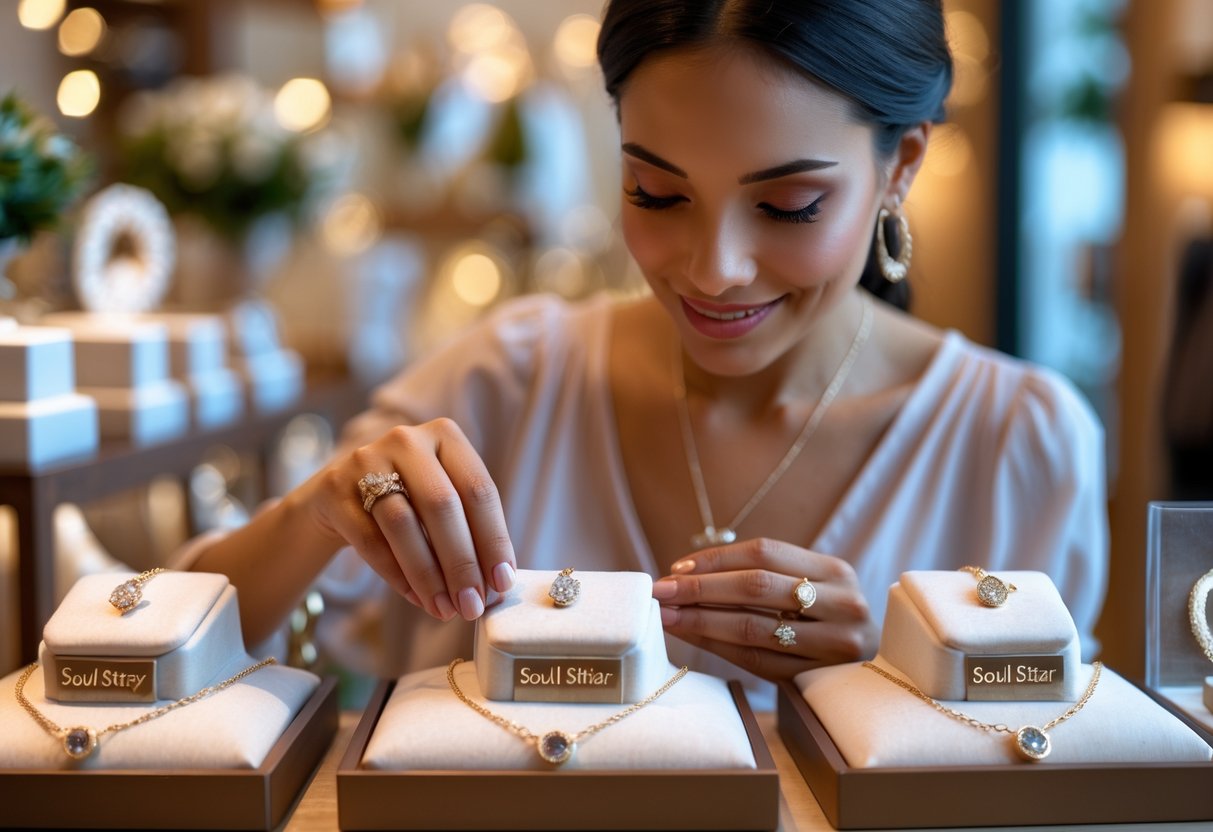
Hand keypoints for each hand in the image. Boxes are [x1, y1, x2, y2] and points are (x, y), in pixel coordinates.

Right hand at [295, 418, 516, 621]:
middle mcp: (407, 440)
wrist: (340, 495)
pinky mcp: (335, 490)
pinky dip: (397, 575)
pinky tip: (417, 598)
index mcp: (446, 436)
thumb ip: (471, 530)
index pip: (479, 490)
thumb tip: (497, 584)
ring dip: (429, 575)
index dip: (494, 540)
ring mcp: (366, 461)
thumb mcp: (443, 498)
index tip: (502, 583)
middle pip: (442, 505)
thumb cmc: (409, 501)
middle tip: (473, 605)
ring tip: (446, 609)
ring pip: (404, 524)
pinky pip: (371, 540)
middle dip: (462, 562)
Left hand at [651, 538, 876, 680]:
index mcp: (834, 570)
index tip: (675, 567)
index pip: (764, 552)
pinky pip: (756, 661)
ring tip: (667, 617)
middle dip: (701, 588)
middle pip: (756, 586)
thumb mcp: (810, 587)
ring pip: (753, 627)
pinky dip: (718, 648)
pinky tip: (693, 639)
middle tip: (662, 591)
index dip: (715, 558)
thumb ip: (762, 575)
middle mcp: (841, 604)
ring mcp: (834, 645)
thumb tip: (684, 572)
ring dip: (701, 621)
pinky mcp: (818, 679)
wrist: (874, 669)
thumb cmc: (825, 620)